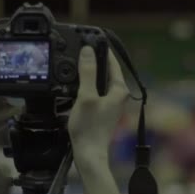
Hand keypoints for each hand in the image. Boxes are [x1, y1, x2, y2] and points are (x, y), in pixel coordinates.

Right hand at [68, 46, 129, 161]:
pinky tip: (75, 87)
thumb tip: (88, 51)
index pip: (112, 62)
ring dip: (88, 74)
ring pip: (100, 82)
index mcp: (119, 90)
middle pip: (106, 71)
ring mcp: (111, 104)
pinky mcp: (102, 112)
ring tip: (75, 65)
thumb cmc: (89, 128)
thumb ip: (88, 73)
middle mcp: (118, 96)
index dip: (101, 49)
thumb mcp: (86, 96)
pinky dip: (86, 87)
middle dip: (93, 61)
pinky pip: (95, 92)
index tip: (91, 39)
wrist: (89, 154)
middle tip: (80, 50)